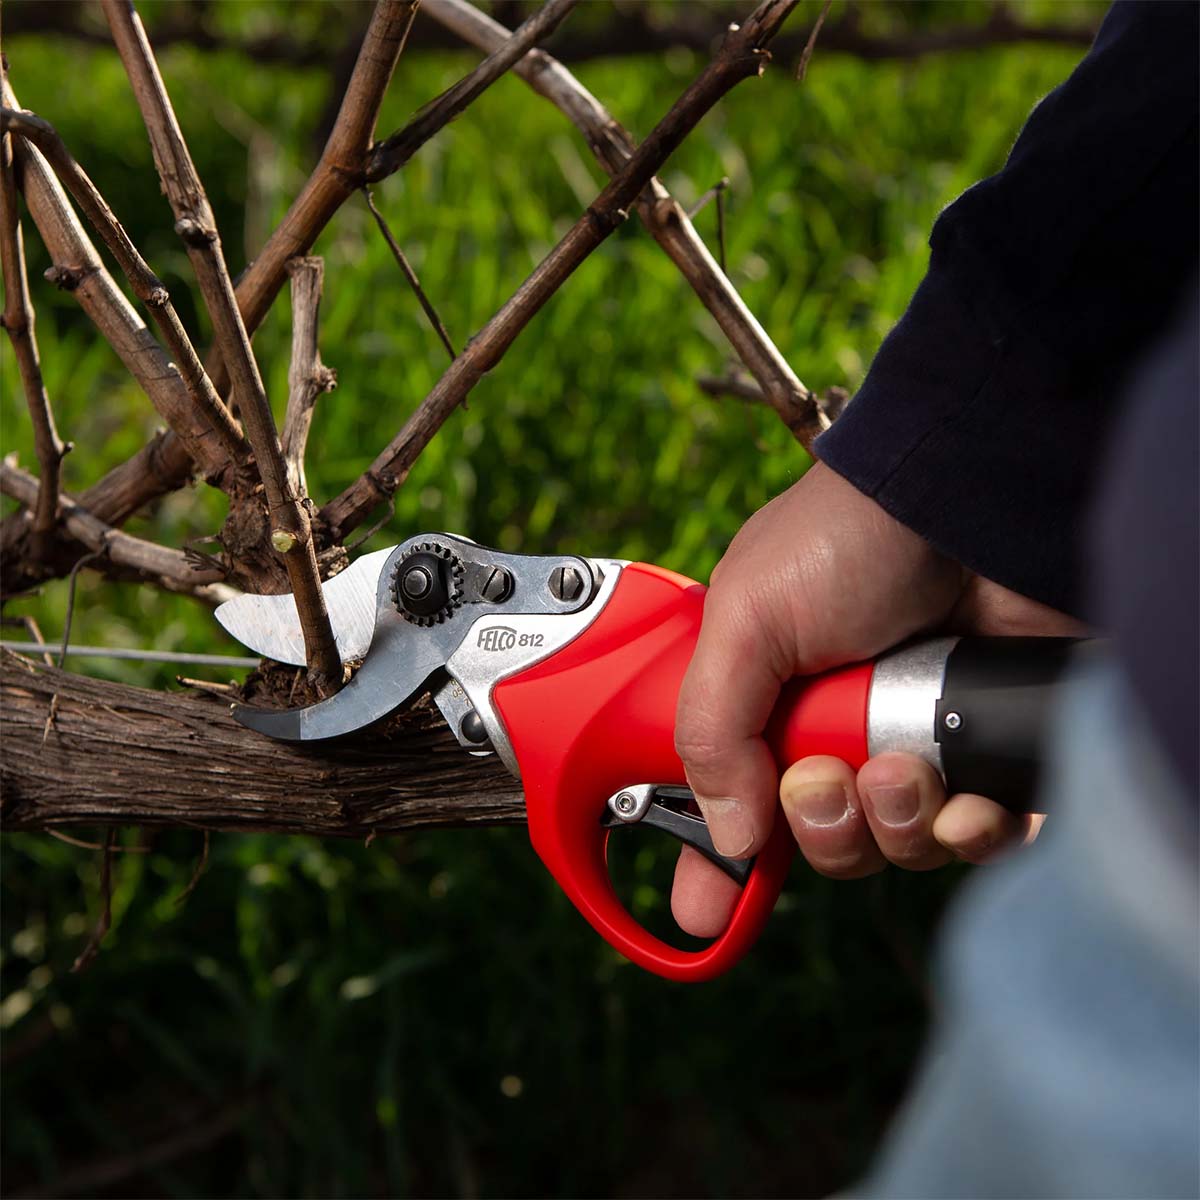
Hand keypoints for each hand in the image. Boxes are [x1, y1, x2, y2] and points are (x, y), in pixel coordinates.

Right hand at [672, 462, 1086, 937]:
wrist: (970, 504)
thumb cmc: (847, 540)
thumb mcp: (744, 619)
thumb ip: (710, 728)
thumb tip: (726, 838)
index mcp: (769, 705)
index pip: (732, 802)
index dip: (719, 865)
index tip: (705, 916)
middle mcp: (841, 732)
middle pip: (822, 842)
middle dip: (822, 828)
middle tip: (823, 778)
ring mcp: (919, 745)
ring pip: (900, 848)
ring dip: (897, 823)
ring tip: (906, 766)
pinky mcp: (991, 754)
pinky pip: (983, 839)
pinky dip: (976, 833)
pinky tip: (968, 797)